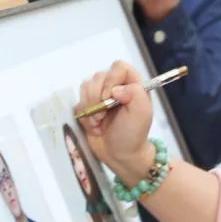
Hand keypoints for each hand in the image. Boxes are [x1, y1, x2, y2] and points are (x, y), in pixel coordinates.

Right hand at [75, 60, 154, 180]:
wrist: (119, 154)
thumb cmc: (133, 134)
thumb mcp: (142, 113)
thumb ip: (135, 94)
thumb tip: (117, 89)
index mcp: (132, 84)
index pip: (118, 67)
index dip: (111, 80)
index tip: (111, 97)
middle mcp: (115, 86)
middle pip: (97, 77)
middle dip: (97, 98)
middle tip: (104, 116)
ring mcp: (100, 96)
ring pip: (85, 88)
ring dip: (90, 109)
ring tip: (100, 123)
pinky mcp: (87, 107)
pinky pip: (78, 103)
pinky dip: (84, 117)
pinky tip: (95, 127)